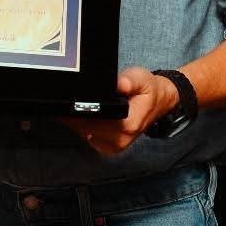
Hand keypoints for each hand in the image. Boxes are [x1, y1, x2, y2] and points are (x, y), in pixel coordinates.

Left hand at [61, 67, 178, 154]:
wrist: (159, 102)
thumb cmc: (148, 89)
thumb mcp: (141, 78)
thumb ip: (129, 81)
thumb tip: (117, 84)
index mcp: (127, 125)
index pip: (92, 119)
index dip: (78, 108)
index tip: (68, 96)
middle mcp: (120, 140)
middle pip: (83, 127)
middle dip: (72, 112)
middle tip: (65, 94)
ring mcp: (114, 146)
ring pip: (82, 132)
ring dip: (74, 119)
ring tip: (75, 101)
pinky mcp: (108, 147)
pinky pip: (86, 136)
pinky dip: (80, 125)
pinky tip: (81, 112)